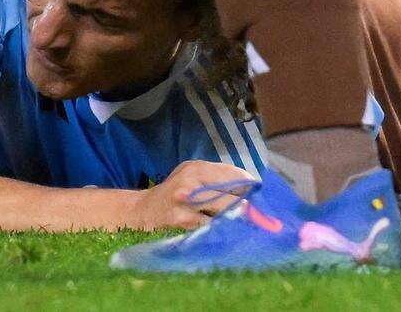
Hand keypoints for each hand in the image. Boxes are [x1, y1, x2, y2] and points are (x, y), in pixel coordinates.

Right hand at [129, 161, 252, 230]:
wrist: (142, 212)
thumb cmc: (172, 193)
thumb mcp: (189, 176)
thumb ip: (213, 178)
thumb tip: (247, 186)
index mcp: (194, 169)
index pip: (229, 174)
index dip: (247, 183)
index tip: (258, 190)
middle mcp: (190, 184)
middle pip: (228, 194)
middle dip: (245, 204)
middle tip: (255, 212)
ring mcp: (185, 205)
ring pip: (221, 212)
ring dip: (235, 218)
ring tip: (245, 222)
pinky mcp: (183, 224)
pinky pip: (209, 228)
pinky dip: (220, 230)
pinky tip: (225, 232)